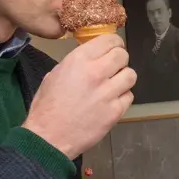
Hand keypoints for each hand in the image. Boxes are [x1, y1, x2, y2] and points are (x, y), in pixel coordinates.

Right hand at [23, 34, 135, 158]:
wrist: (48, 138)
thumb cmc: (47, 107)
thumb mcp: (55, 74)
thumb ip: (76, 63)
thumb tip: (92, 58)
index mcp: (79, 60)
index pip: (109, 40)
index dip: (114, 43)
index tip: (113, 48)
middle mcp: (96, 73)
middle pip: (123, 55)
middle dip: (120, 60)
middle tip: (114, 67)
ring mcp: (108, 93)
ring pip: (131, 75)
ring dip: (124, 78)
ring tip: (114, 85)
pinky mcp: (115, 112)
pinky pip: (129, 96)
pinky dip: (123, 97)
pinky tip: (111, 101)